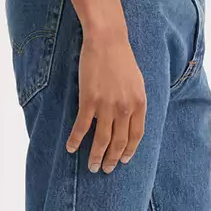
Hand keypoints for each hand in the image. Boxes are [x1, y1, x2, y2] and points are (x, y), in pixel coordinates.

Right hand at [68, 25, 146, 171]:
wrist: (107, 41)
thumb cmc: (122, 59)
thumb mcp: (137, 82)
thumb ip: (136, 102)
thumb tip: (131, 118)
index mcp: (139, 104)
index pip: (136, 136)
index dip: (129, 151)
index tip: (123, 160)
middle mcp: (125, 109)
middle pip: (119, 142)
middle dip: (112, 159)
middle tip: (105, 170)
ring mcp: (107, 106)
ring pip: (101, 140)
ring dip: (96, 156)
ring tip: (92, 166)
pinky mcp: (89, 101)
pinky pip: (82, 127)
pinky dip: (76, 140)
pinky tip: (71, 148)